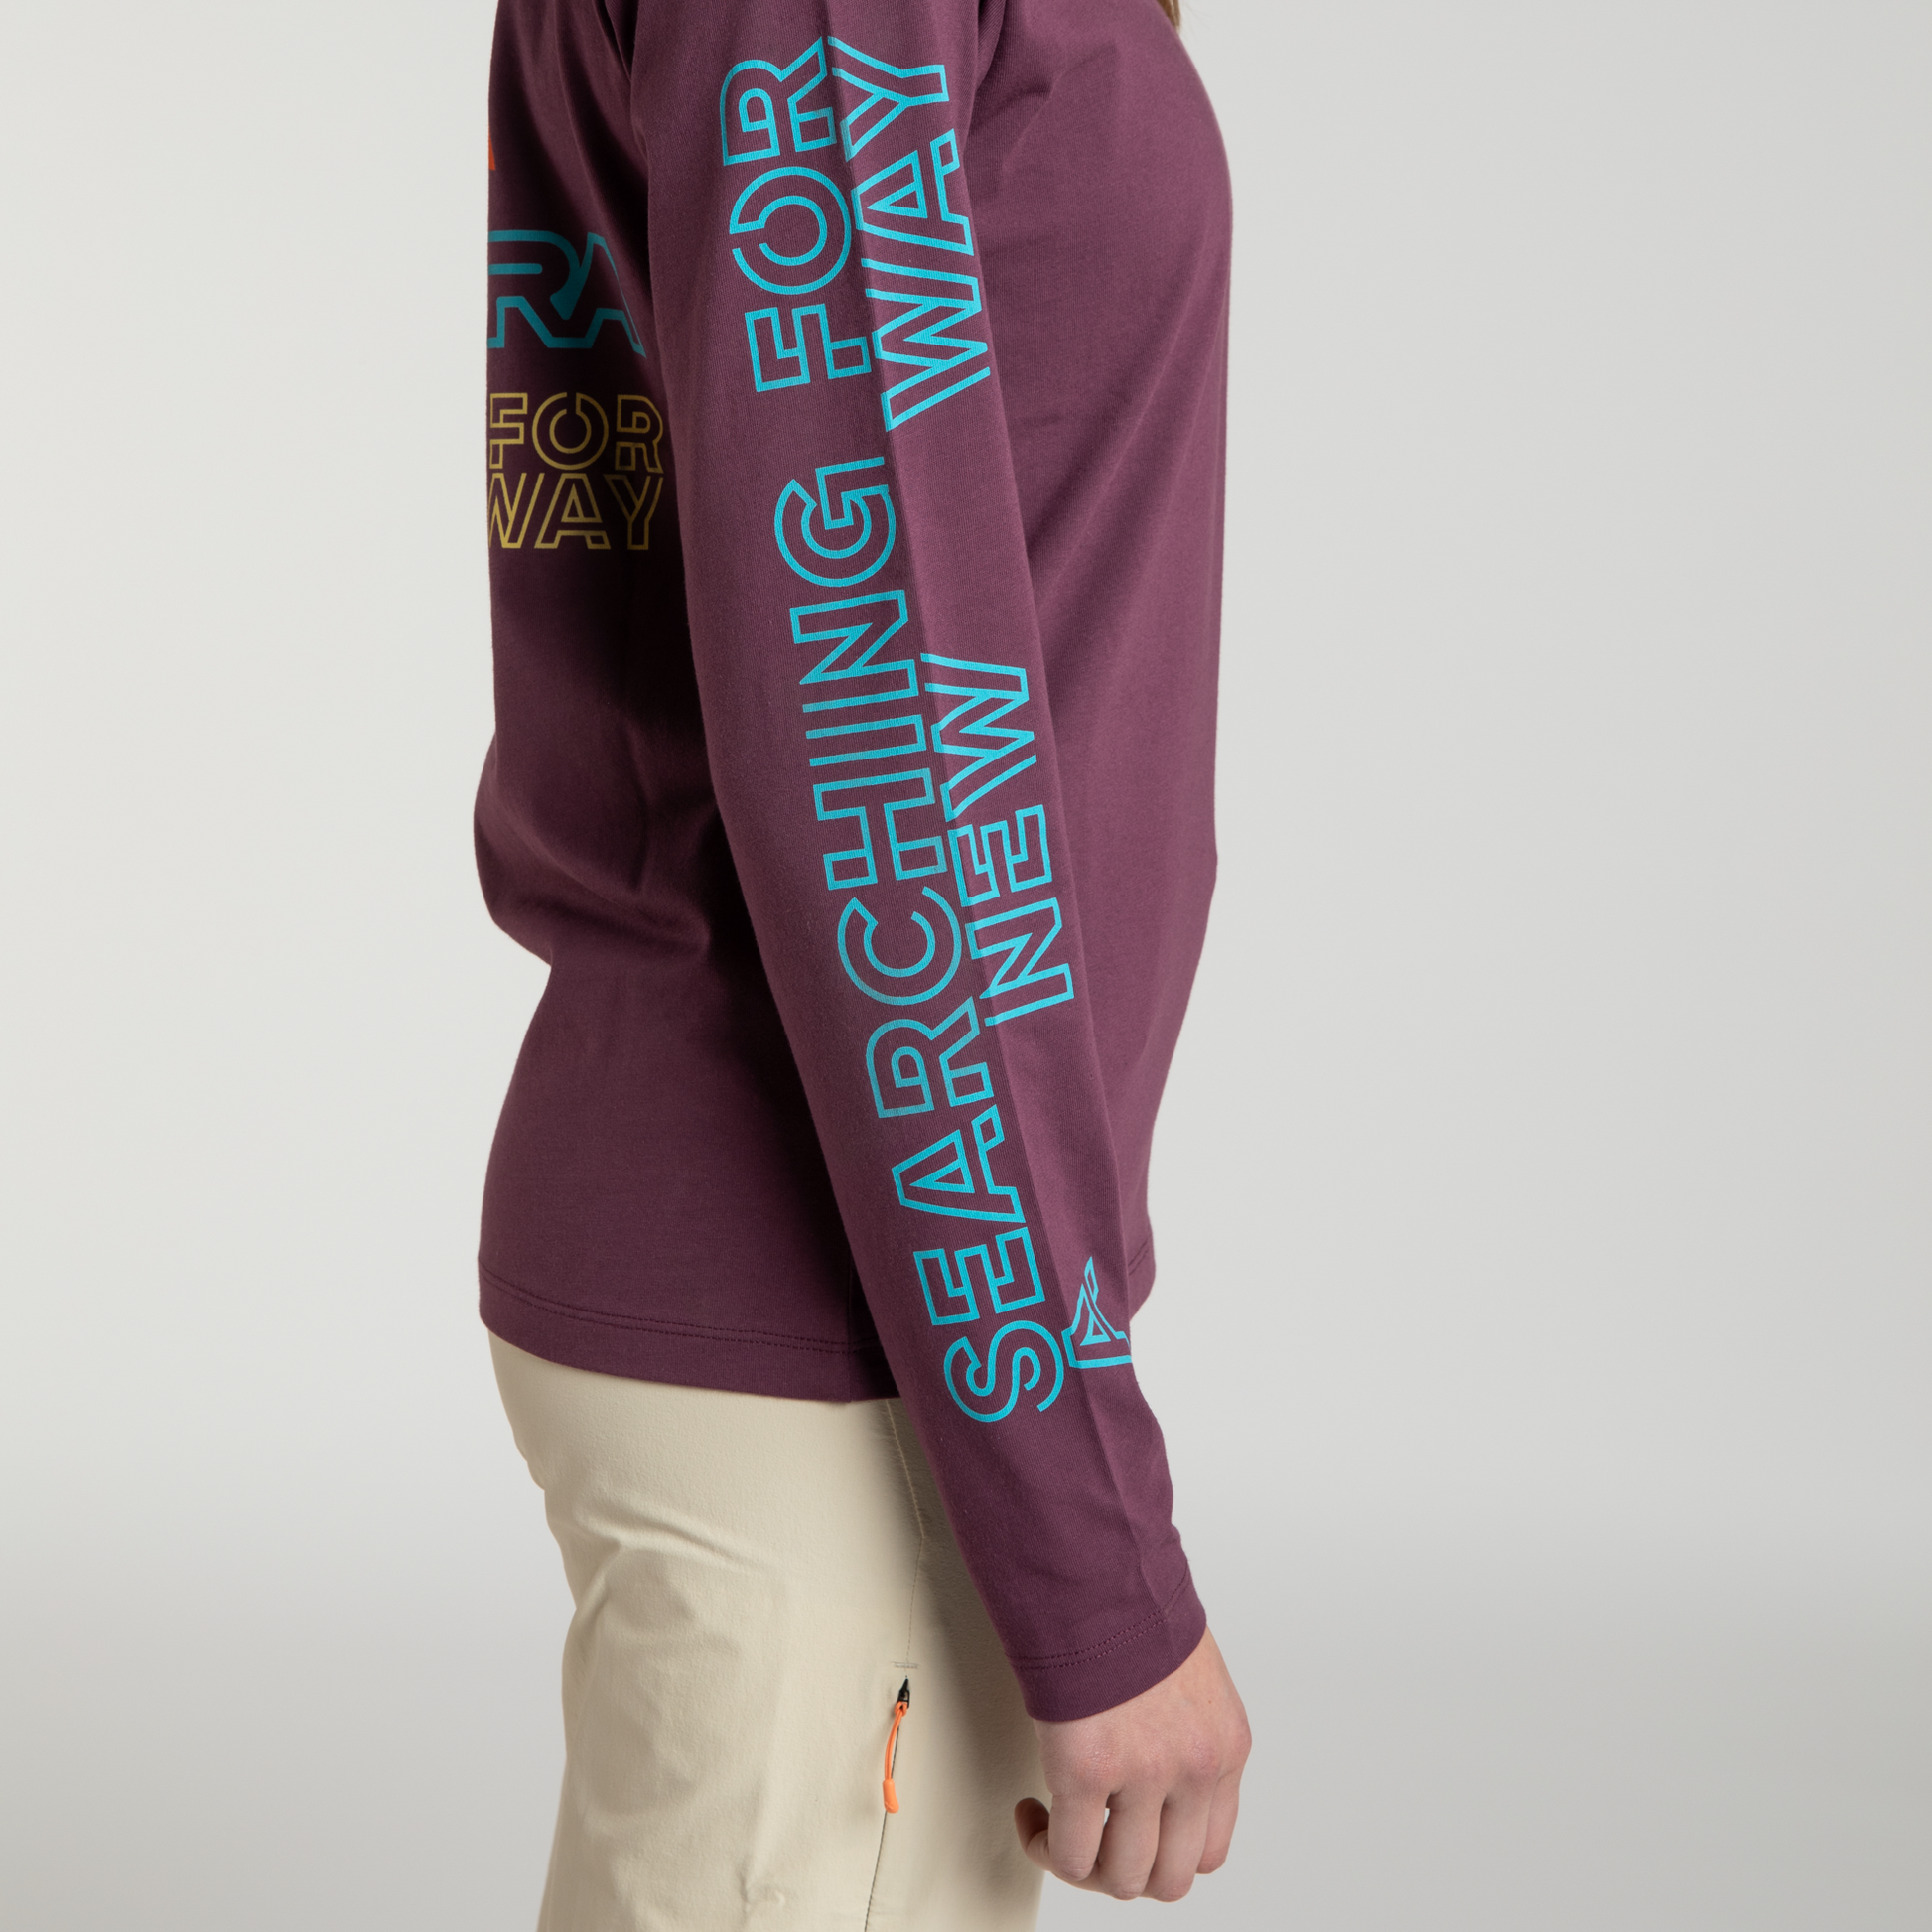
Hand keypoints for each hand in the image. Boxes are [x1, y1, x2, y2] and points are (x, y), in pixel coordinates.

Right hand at [1014, 1627, 1249, 1901]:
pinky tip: (1031, 1813)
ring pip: (1120, 1880)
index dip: (1161, 1852)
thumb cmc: (1132, 1605)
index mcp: (1225, 1747)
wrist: (1099, 1564)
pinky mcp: (1087, 1770)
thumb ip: (1184, 1732)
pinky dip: (1045, 1847)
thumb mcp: (1189, 1677)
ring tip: (1054, 1827)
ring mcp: (1144, 1774)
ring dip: (1082, 1866)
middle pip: (1169, 1879)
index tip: (1126, 1830)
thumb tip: (1152, 1764)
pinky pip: (1068, 1854)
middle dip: (1123, 1870)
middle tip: (1090, 1840)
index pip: (1209, 1849)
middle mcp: (1195, 1769)